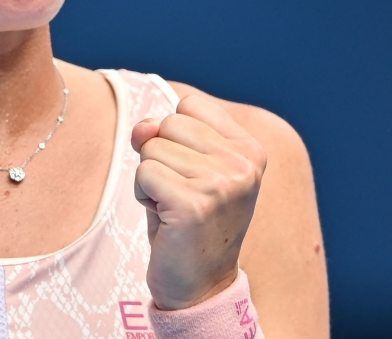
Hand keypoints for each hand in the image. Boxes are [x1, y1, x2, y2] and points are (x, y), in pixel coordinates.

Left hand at [132, 93, 266, 310]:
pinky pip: (144, 173)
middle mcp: (243, 163)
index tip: (191, 171)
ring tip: (173, 208)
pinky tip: (165, 218)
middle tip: (180, 194)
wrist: (201, 285)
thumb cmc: (188, 221)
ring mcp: (222, 183)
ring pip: (152, 148)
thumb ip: (163, 134)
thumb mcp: (183, 167)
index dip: (174, 135)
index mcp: (250, 148)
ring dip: (150, 179)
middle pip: (168, 123)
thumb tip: (142, 128)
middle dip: (160, 157)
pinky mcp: (194, 204)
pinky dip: (143, 196)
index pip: (190, 105)